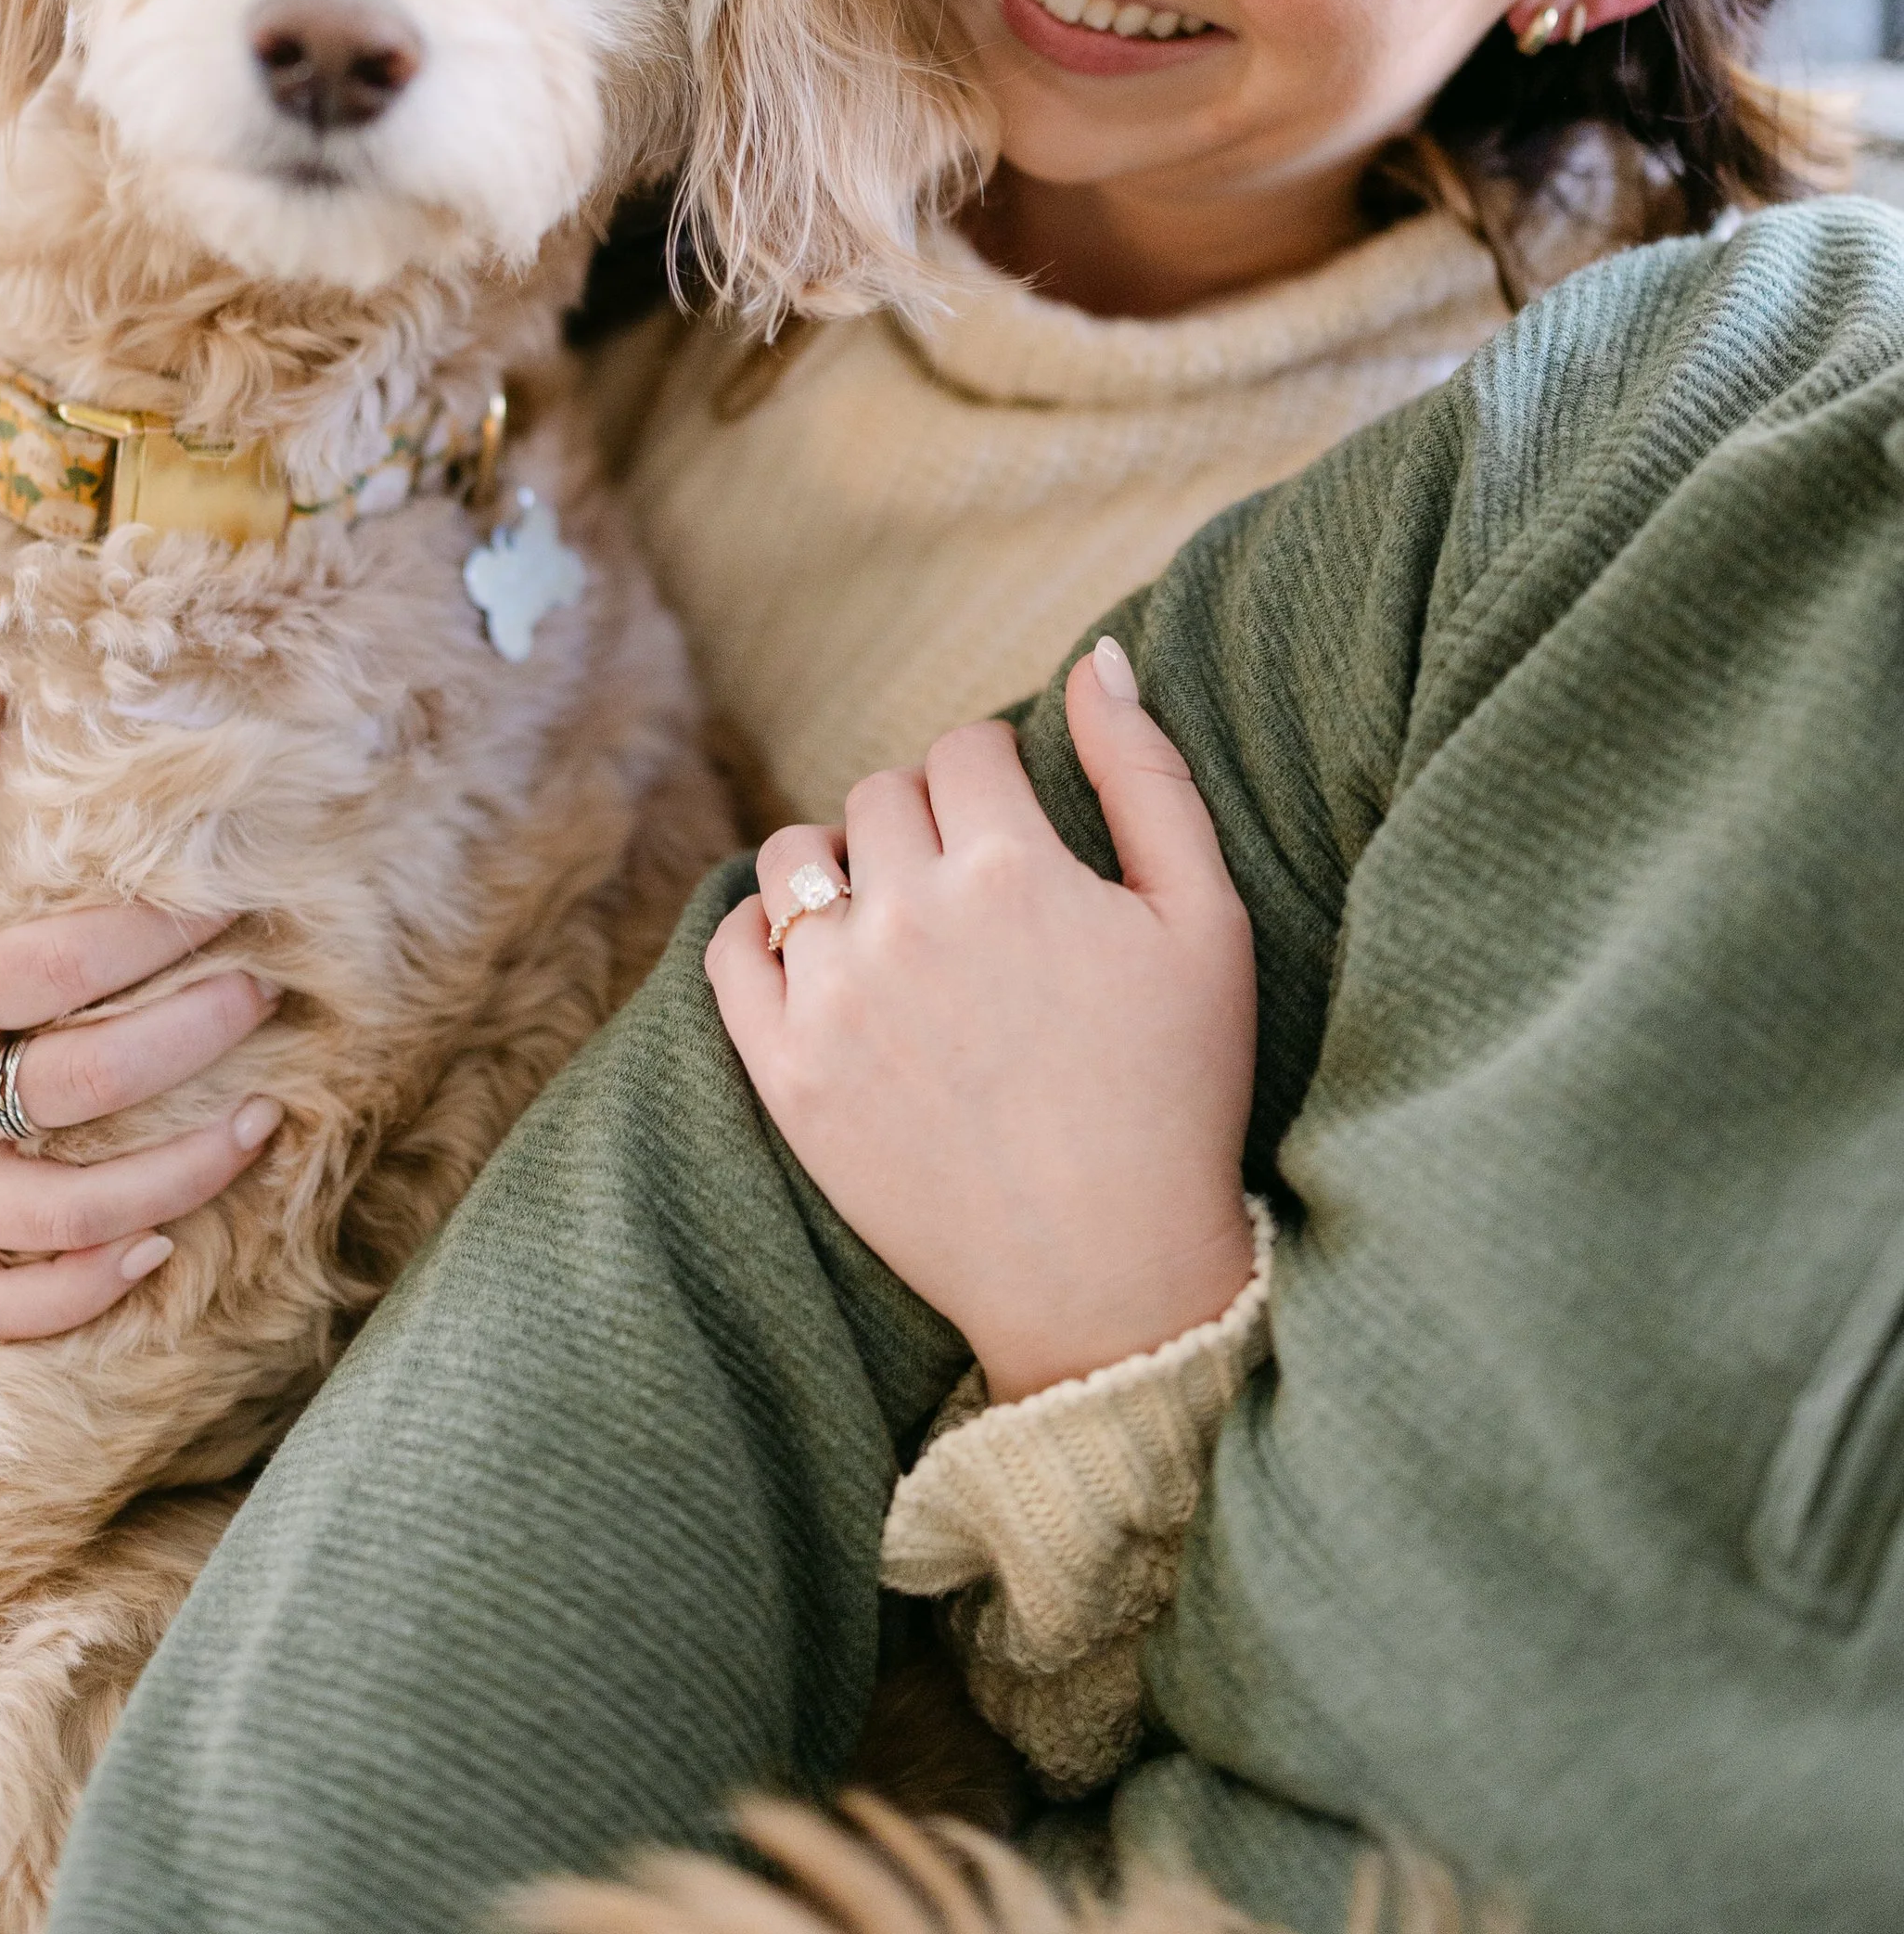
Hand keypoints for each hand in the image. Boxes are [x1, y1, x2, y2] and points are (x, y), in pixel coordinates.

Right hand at [0, 667, 283, 1340]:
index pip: (50, 968)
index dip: (151, 934)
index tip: (229, 897)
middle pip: (80, 1087)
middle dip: (192, 1039)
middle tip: (266, 992)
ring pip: (63, 1219)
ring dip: (178, 1181)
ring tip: (264, 1127)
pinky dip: (79, 1297)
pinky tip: (156, 1250)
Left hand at [706, 638, 1256, 1401]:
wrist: (1108, 1277)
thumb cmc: (1175, 1092)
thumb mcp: (1204, 918)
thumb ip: (1147, 773)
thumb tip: (1096, 657)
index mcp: (1010, 867)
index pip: (967, 749)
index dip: (999, 777)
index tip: (1022, 831)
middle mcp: (908, 916)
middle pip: (882, 796)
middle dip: (929, 821)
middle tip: (977, 893)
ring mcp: (834, 996)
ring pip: (797, 859)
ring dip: (842, 866)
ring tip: (896, 918)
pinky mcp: (785, 1071)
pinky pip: (730, 948)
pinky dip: (762, 932)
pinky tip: (819, 956)